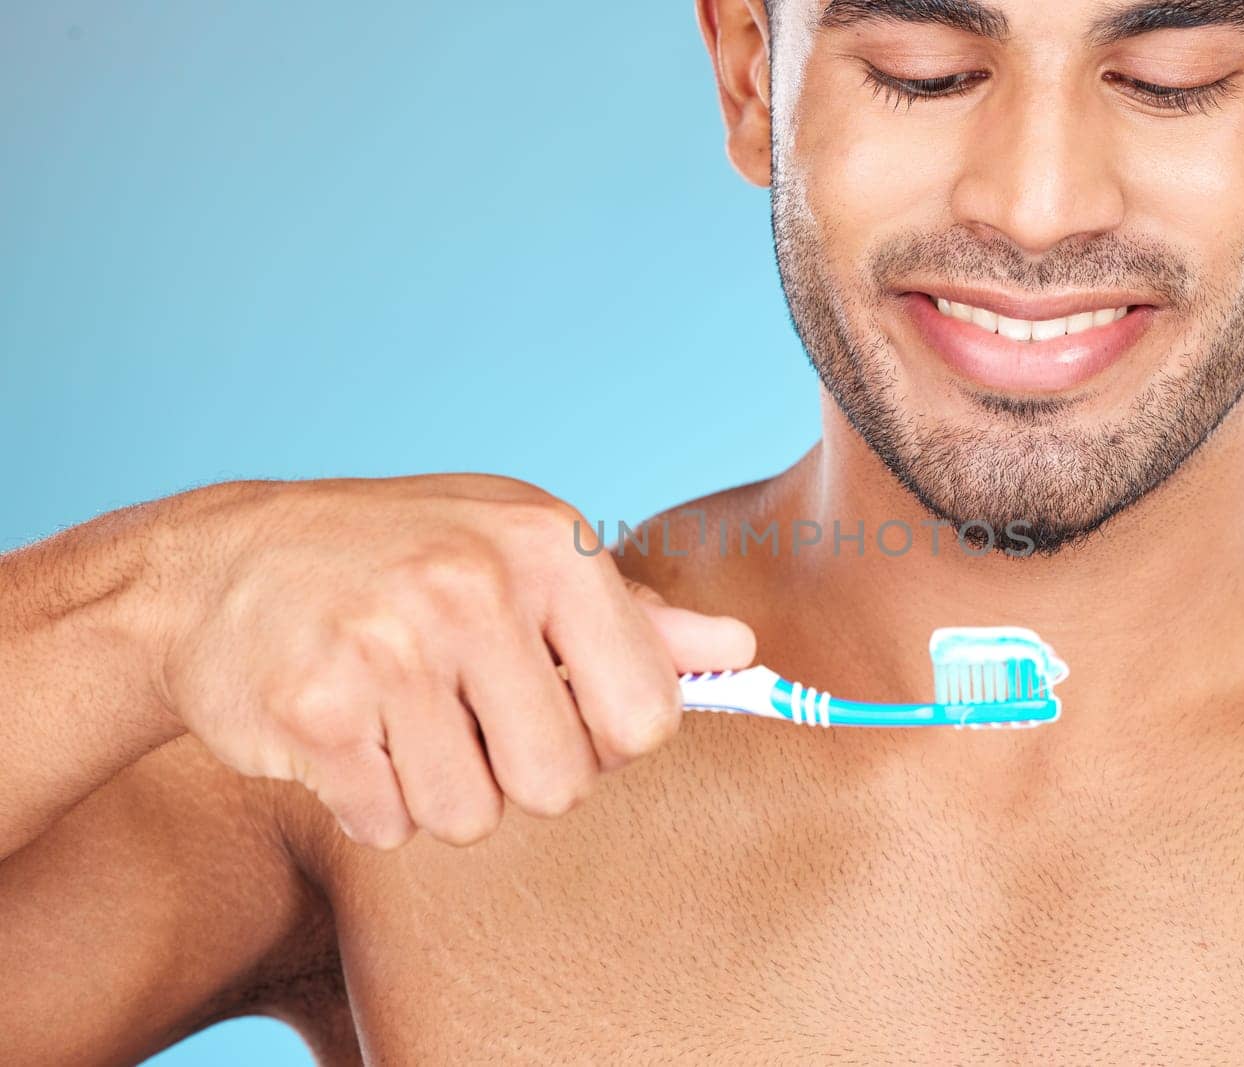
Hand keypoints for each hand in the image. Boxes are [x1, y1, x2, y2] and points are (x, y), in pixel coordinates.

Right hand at [153, 476, 754, 848]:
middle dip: (519, 772)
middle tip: (468, 714)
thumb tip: (742, 652)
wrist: (221, 563)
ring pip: (471, 817)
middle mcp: (475, 588)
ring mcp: (389, 646)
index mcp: (550, 546)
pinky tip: (346, 729)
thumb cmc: (401, 558)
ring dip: (439, 789)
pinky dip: (369, 799)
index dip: (609, 737)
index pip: (649, 717)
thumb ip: (634, 616)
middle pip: (562, 784)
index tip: (566, 709)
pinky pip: (387, 824)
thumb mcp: (522, 551)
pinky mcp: (314, 709)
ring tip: (401, 714)